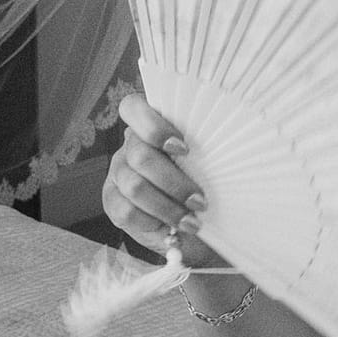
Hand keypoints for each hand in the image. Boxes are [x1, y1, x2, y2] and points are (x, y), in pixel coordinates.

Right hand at [101, 92, 221, 266]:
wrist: (190, 227)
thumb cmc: (201, 187)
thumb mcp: (205, 166)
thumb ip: (203, 153)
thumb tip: (226, 150)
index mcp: (150, 128)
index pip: (133, 108)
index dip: (154, 127)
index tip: (184, 148)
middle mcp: (129, 147)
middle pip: (141, 156)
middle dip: (175, 183)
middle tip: (200, 201)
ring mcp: (117, 173)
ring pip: (135, 186)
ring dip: (168, 207)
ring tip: (191, 221)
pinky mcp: (111, 201)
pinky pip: (126, 211)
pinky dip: (152, 222)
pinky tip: (168, 228)